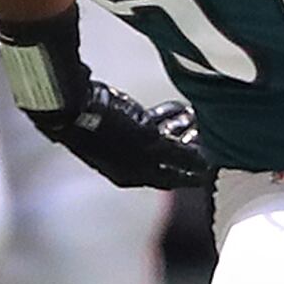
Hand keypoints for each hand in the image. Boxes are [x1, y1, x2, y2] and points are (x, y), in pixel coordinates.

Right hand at [29, 84, 215, 191]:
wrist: (70, 104)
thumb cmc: (107, 128)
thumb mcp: (148, 143)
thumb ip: (177, 154)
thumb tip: (202, 165)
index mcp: (133, 176)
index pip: (171, 179)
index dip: (193, 172)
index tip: (212, 166)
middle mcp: (127, 163)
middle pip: (166, 159)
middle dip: (188, 149)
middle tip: (210, 137)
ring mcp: (120, 142)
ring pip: (158, 139)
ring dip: (178, 130)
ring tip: (198, 119)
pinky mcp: (115, 120)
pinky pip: (147, 122)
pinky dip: (164, 117)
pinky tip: (178, 108)